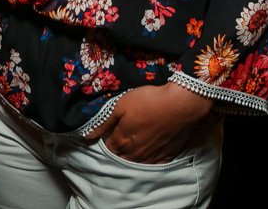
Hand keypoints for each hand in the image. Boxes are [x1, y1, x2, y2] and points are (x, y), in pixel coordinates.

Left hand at [84, 83, 212, 163]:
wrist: (180, 104)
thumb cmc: (148, 101)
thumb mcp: (121, 105)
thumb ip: (104, 122)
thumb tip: (87, 136)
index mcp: (121, 141)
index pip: (108, 149)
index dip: (105, 143)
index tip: (106, 137)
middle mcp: (134, 154)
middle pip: (121, 159)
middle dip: (116, 154)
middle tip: (118, 145)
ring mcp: (151, 157)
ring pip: (136, 164)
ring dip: (131, 160)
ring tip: (131, 152)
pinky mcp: (166, 156)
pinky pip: (154, 165)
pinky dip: (148, 162)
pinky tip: (148, 157)